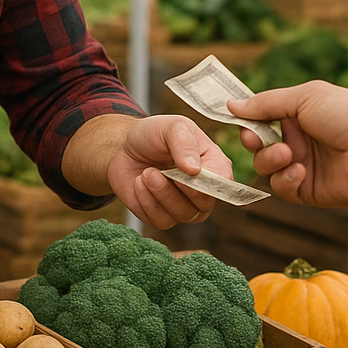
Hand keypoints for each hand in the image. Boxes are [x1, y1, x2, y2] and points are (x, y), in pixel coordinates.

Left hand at [105, 114, 231, 229]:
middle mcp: (203, 190)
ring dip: (159, 193)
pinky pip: (160, 220)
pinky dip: (146, 202)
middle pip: (204, 204)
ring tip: (146, 173)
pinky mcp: (163, 217)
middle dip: (177, 188)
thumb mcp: (170, 127)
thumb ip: (184, 143)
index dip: (206, 183)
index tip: (186, 170)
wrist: (123, 147)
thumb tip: (195, 170)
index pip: (224, 183)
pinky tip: (139, 183)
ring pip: (182, 215)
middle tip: (155, 170)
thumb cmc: (152, 134)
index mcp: (213, 164)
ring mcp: (185, 206)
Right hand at [228, 80, 347, 206]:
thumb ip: (266, 103)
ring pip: (264, 167)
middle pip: (256, 144)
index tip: (236, 118)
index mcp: (296, 115)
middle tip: (254, 138)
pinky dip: (285, 179)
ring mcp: (301, 165)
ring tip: (287, 153)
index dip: (247, 119)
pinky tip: (300, 171)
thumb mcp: (304, 98)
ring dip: (269, 159)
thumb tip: (231, 105)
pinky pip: (282, 188)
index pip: (259, 118)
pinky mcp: (308, 191)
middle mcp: (297, 140)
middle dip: (252, 140)